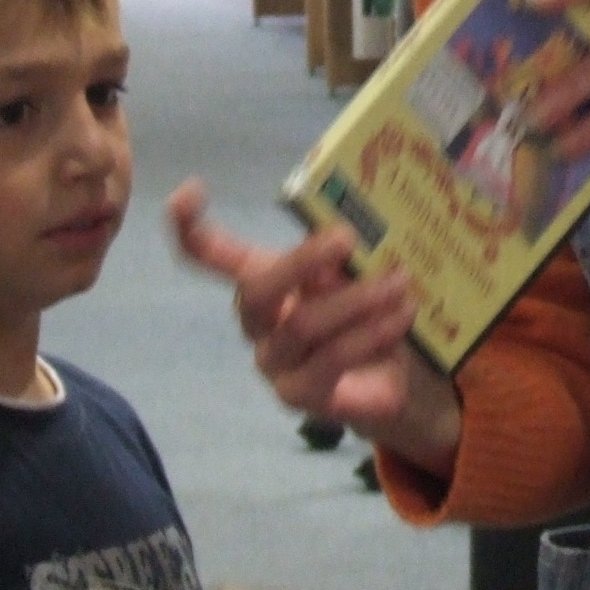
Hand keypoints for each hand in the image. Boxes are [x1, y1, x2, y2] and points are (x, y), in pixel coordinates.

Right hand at [168, 180, 462, 473]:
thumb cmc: (366, 311)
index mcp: (262, 281)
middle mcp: (258, 323)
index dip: (191, 228)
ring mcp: (275, 364)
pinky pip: (333, 360)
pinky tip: (402, 315)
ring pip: (304, 325)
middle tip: (347, 237)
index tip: (187, 193)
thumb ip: (344, 255)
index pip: (209, 256)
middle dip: (300, 260)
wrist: (395, 379)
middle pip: (255, 292)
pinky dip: (373, 332)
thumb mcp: (356, 273)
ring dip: (359, 298)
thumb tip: (346, 232)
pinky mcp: (302, 396)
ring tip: (401, 281)